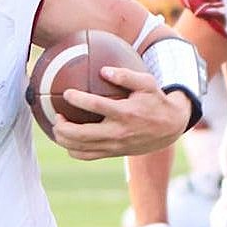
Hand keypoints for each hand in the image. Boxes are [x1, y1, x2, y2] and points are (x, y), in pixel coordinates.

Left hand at [50, 67, 190, 160]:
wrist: (170, 128)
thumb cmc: (156, 101)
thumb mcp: (147, 83)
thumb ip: (126, 76)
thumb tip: (103, 70)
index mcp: (125, 113)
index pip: (97, 106)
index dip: (79, 100)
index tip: (67, 93)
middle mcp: (118, 132)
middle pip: (82, 134)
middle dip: (63, 127)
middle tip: (56, 116)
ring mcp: (114, 146)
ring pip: (82, 148)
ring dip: (64, 139)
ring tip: (57, 128)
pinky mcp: (113, 153)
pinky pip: (87, 156)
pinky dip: (73, 150)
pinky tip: (67, 140)